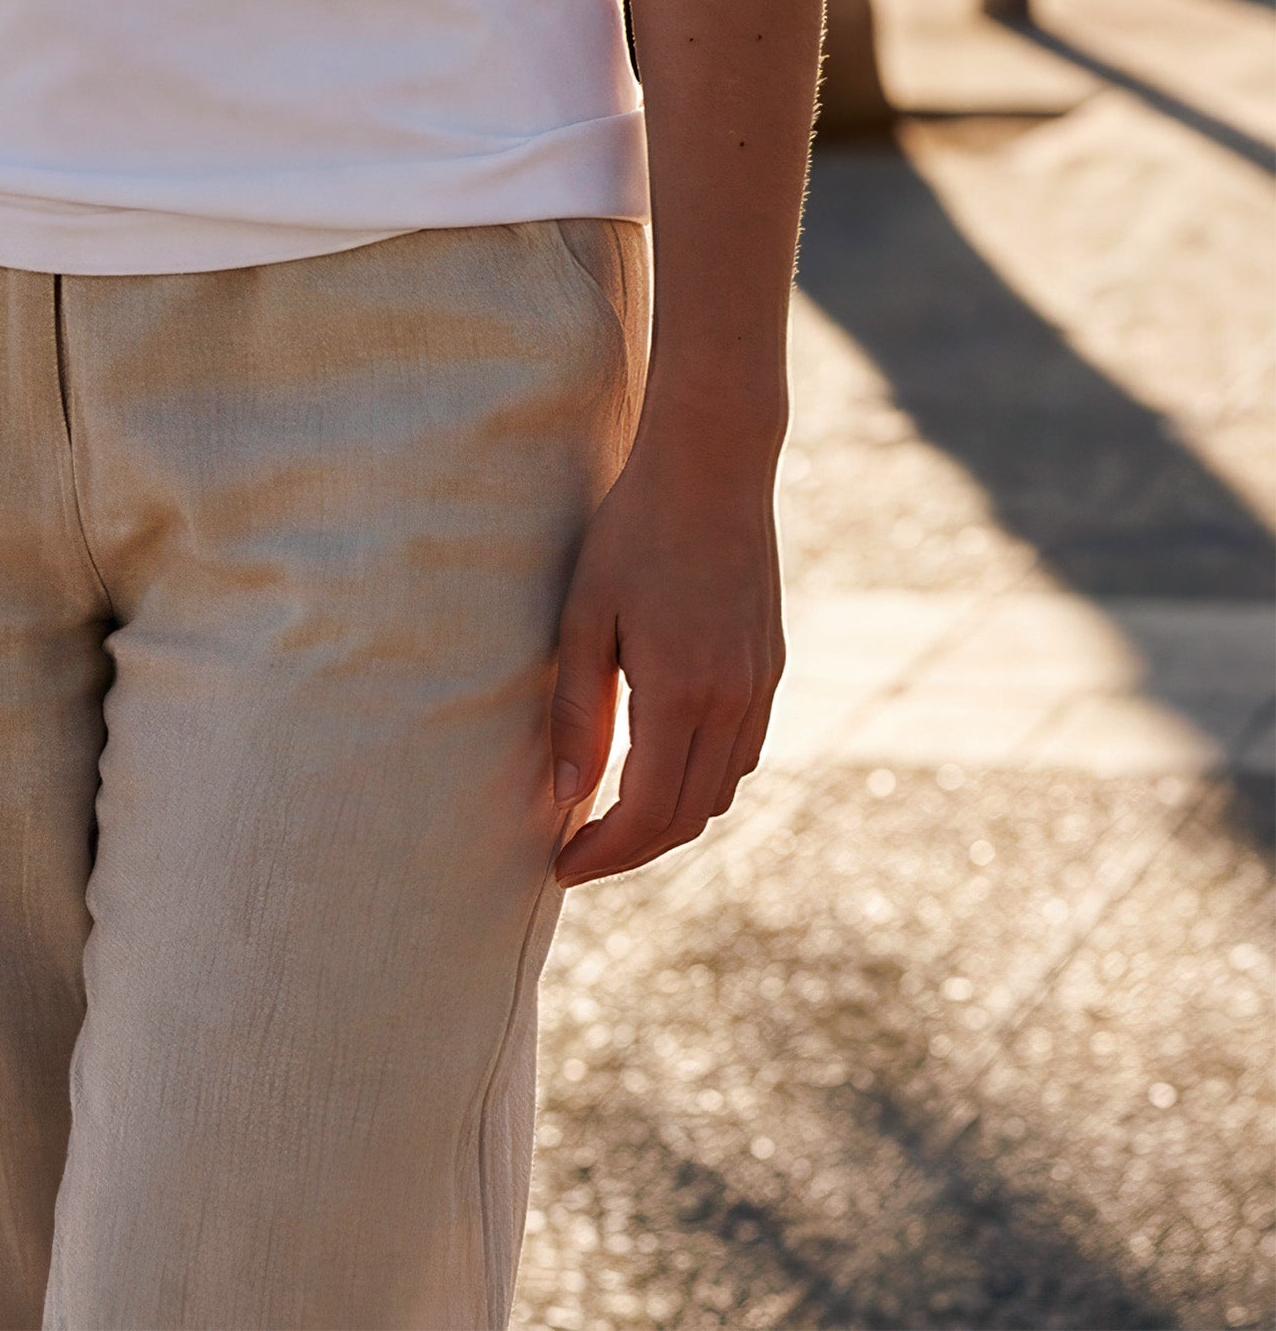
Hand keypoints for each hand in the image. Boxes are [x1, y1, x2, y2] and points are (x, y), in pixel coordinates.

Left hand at [549, 413, 783, 885]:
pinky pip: (743, 753)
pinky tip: (663, 764)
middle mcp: (732, 702)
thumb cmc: (633, 531)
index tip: (561, 866)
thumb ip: (577, 711)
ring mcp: (760, 686)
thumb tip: (564, 796)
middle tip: (581, 854)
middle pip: (688, 818)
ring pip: (721, 791)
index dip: (604, 853)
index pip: (647, 813)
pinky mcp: (772, 667)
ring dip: (671, 818)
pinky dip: (704, 779)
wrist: (712, 466)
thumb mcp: (584, 615)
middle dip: (633, 850)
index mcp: (681, 694)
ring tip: (614, 814)